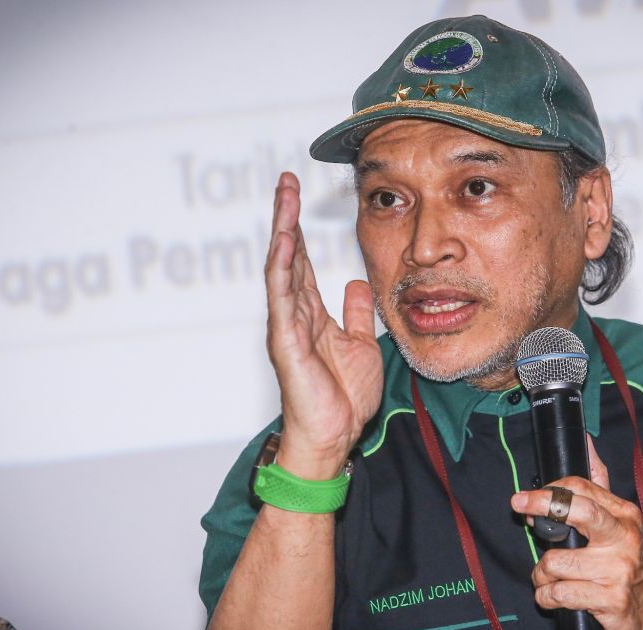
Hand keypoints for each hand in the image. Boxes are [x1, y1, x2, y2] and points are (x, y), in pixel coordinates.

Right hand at [265, 172, 382, 478]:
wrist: (334, 436)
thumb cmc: (342, 397)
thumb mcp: (360, 344)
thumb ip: (356, 313)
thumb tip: (356, 284)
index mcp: (310, 314)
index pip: (302, 262)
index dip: (301, 228)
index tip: (299, 194)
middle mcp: (294, 314)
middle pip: (288, 256)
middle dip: (288, 217)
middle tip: (287, 181)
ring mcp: (287, 326)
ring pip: (282, 268)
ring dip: (283, 231)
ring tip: (284, 196)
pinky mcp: (286, 342)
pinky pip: (283, 298)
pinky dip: (283, 267)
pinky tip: (286, 241)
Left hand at [510, 438, 642, 629]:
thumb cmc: (630, 564)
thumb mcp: (621, 522)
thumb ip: (600, 485)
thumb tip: (587, 444)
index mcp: (624, 515)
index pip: (582, 489)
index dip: (548, 490)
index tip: (525, 498)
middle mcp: (623, 538)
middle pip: (578, 510)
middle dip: (542, 504)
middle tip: (519, 508)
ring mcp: (617, 570)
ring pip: (555, 562)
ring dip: (541, 574)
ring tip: (549, 579)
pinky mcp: (610, 600)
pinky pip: (558, 593)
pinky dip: (546, 597)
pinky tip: (555, 597)